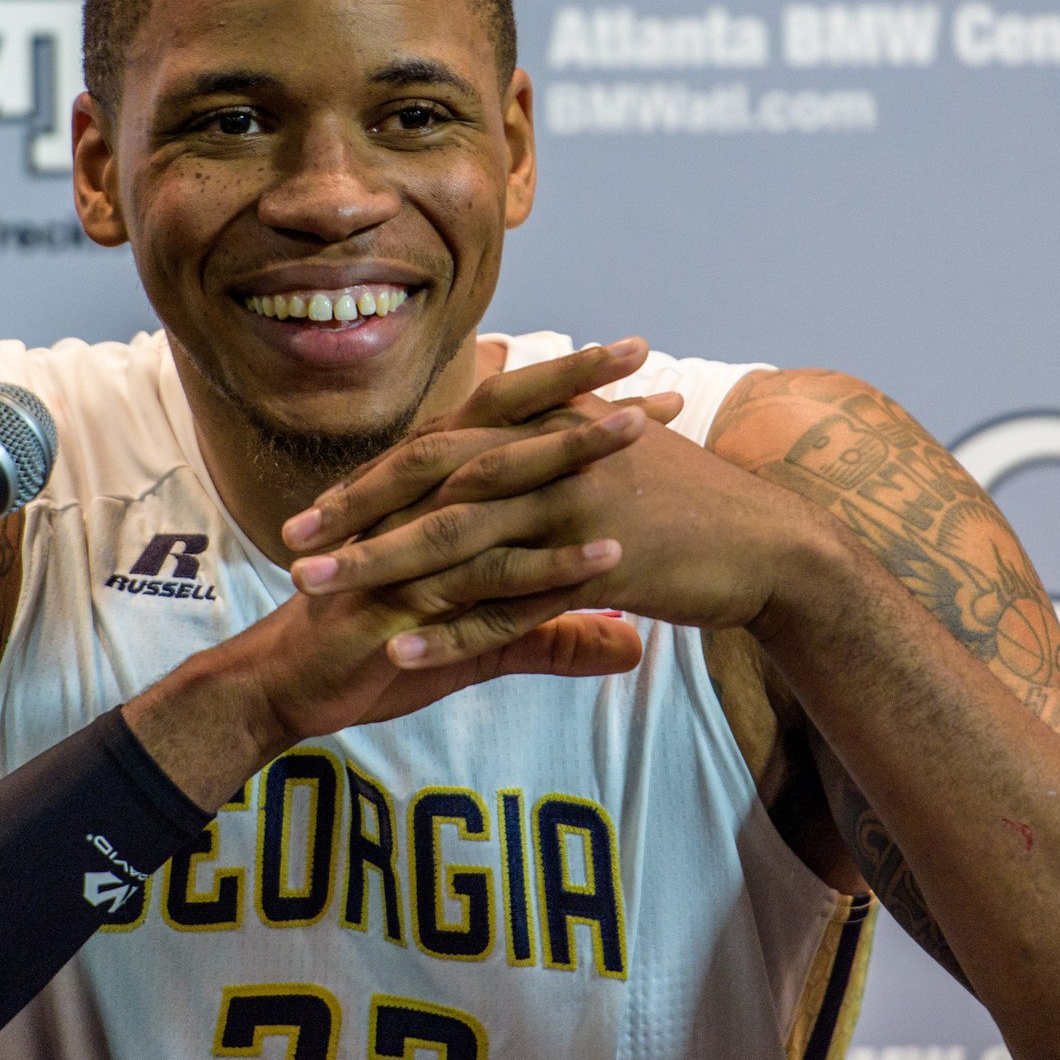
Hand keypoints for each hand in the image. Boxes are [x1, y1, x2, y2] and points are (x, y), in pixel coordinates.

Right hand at [124, 348, 680, 807]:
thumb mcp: (486, 639)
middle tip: (645, 359)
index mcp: (433, 489)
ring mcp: (415, 545)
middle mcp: (422, 500)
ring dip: (573, 456)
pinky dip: (551, 568)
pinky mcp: (414, 601)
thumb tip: (632, 643)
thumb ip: (558, 632)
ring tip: (640, 432)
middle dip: (577, 392)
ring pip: (503, 489)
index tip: (639, 366)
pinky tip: (610, 556)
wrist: (292, 684)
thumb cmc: (384, 646)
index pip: (506, 421)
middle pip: (506, 429)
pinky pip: (493, 580)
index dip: (568, 389)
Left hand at [285, 354, 827, 637]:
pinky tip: (400, 651)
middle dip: (354, 514)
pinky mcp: (595, 569)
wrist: (768, 544)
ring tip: (319, 596)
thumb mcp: (608, 446)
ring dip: (379, 569)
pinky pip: (507, 603)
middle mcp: (548, 457)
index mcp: (543, 427)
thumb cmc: (683, 497)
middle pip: (428, 482)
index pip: (436, 446)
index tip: (315, 507)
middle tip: (292, 545)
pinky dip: (451, 628)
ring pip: (455, 541)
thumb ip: (542, 436)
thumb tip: (492, 408)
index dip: (371, 477)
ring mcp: (570, 510)